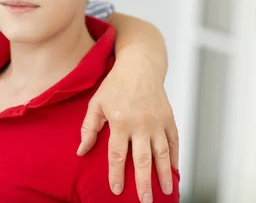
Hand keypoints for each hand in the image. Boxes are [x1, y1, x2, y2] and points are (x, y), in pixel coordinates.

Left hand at [77, 51, 178, 202]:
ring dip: (163, 174)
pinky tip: (173, 171)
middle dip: (143, 183)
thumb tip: (81, 151)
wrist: (140, 65)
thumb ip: (89, 128)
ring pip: (161, 154)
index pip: (117, 154)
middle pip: (142, 159)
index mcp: (120, 121)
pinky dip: (174, 157)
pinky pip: (173, 141)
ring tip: (164, 192)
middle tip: (145, 202)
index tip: (117, 190)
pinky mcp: (169, 118)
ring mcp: (157, 122)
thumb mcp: (96, 103)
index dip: (117, 174)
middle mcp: (140, 124)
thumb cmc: (115, 84)